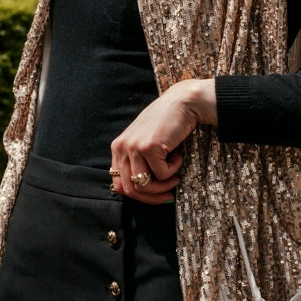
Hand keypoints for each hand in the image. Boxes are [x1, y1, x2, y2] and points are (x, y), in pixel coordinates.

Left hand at [109, 79, 215, 204]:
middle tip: (168, 196)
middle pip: (130, 189)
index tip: (155, 197)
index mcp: (118, 147)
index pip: (118, 184)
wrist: (183, 103)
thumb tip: (142, 191)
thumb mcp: (145, 142)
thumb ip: (138, 161)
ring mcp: (134, 147)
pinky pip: (162, 174)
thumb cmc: (167, 123)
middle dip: (151, 197)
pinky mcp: (149, 147)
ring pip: (144, 185)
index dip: (138, 196)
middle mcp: (121, 147)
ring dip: (163, 186)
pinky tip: (179, 157)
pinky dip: (173, 170)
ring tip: (175, 177)